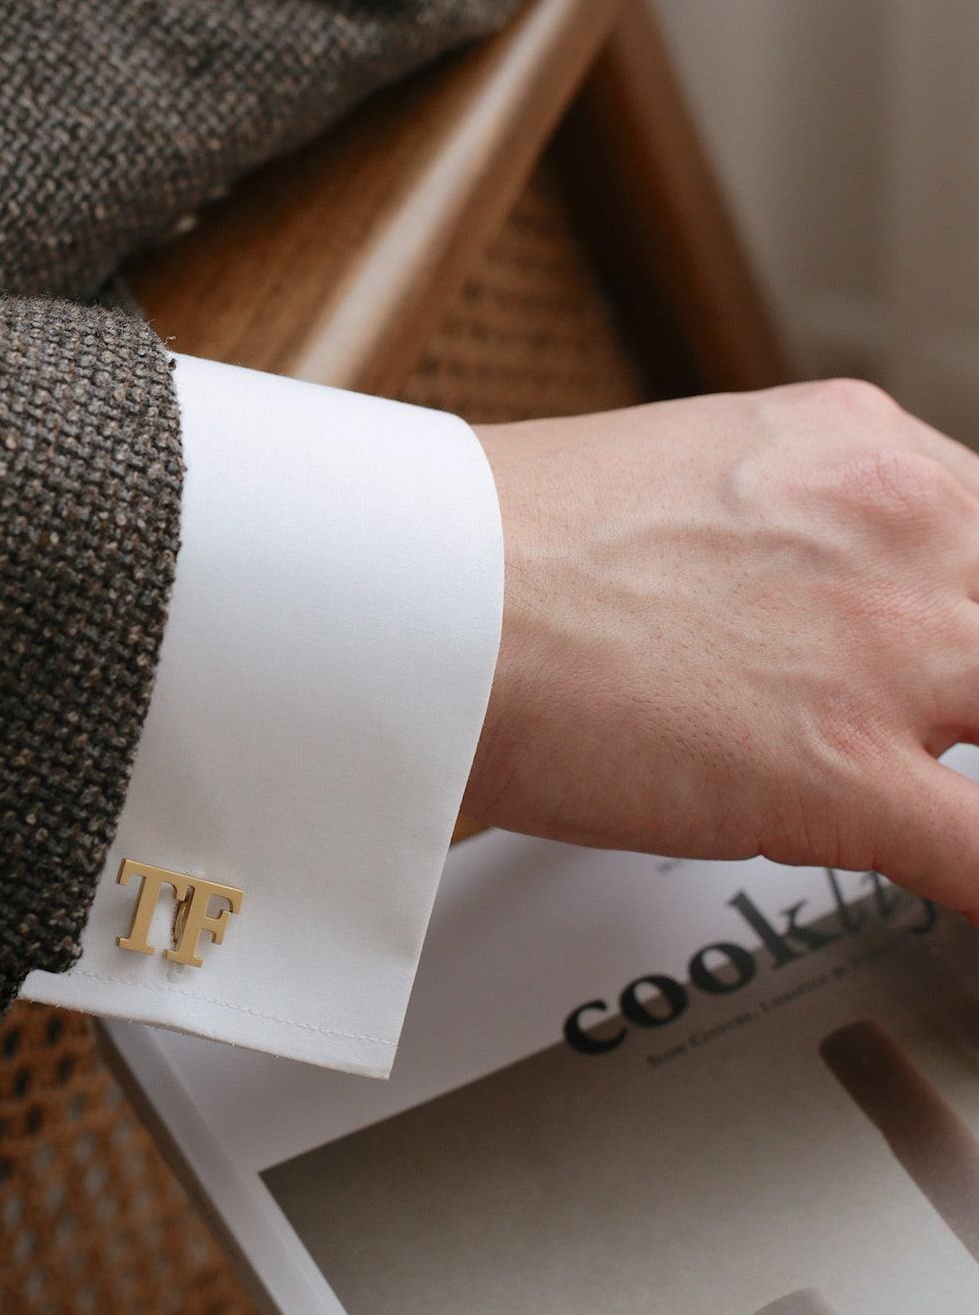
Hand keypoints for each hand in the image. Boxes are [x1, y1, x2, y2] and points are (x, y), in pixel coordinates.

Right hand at [467, 379, 978, 918]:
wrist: (417, 590)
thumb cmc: (493, 542)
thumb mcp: (679, 478)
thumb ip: (772, 532)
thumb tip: (779, 596)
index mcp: (858, 449)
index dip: (966, 614)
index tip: (943, 662)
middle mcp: (899, 528)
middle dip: (964, 692)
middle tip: (917, 729)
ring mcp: (885, 649)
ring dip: (971, 761)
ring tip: (893, 788)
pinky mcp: (843, 773)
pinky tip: (943, 893)